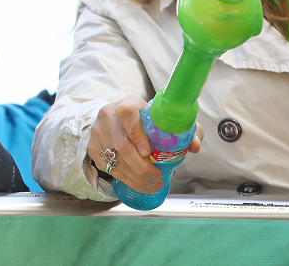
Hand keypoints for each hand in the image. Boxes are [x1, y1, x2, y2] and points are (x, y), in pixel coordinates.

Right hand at [87, 97, 203, 193]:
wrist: (115, 120)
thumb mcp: (162, 120)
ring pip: (117, 160)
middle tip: (157, 178)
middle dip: (142, 167)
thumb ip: (183, 129)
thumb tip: (194, 145)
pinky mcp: (94, 148)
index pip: (128, 113)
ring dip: (137, 178)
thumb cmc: (143, 120)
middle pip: (122, 145)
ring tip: (153, 184)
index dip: (137, 134)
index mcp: (127, 104)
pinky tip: (140, 183)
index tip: (148, 152)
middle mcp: (109, 116)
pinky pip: (111, 168)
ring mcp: (99, 133)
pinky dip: (128, 179)